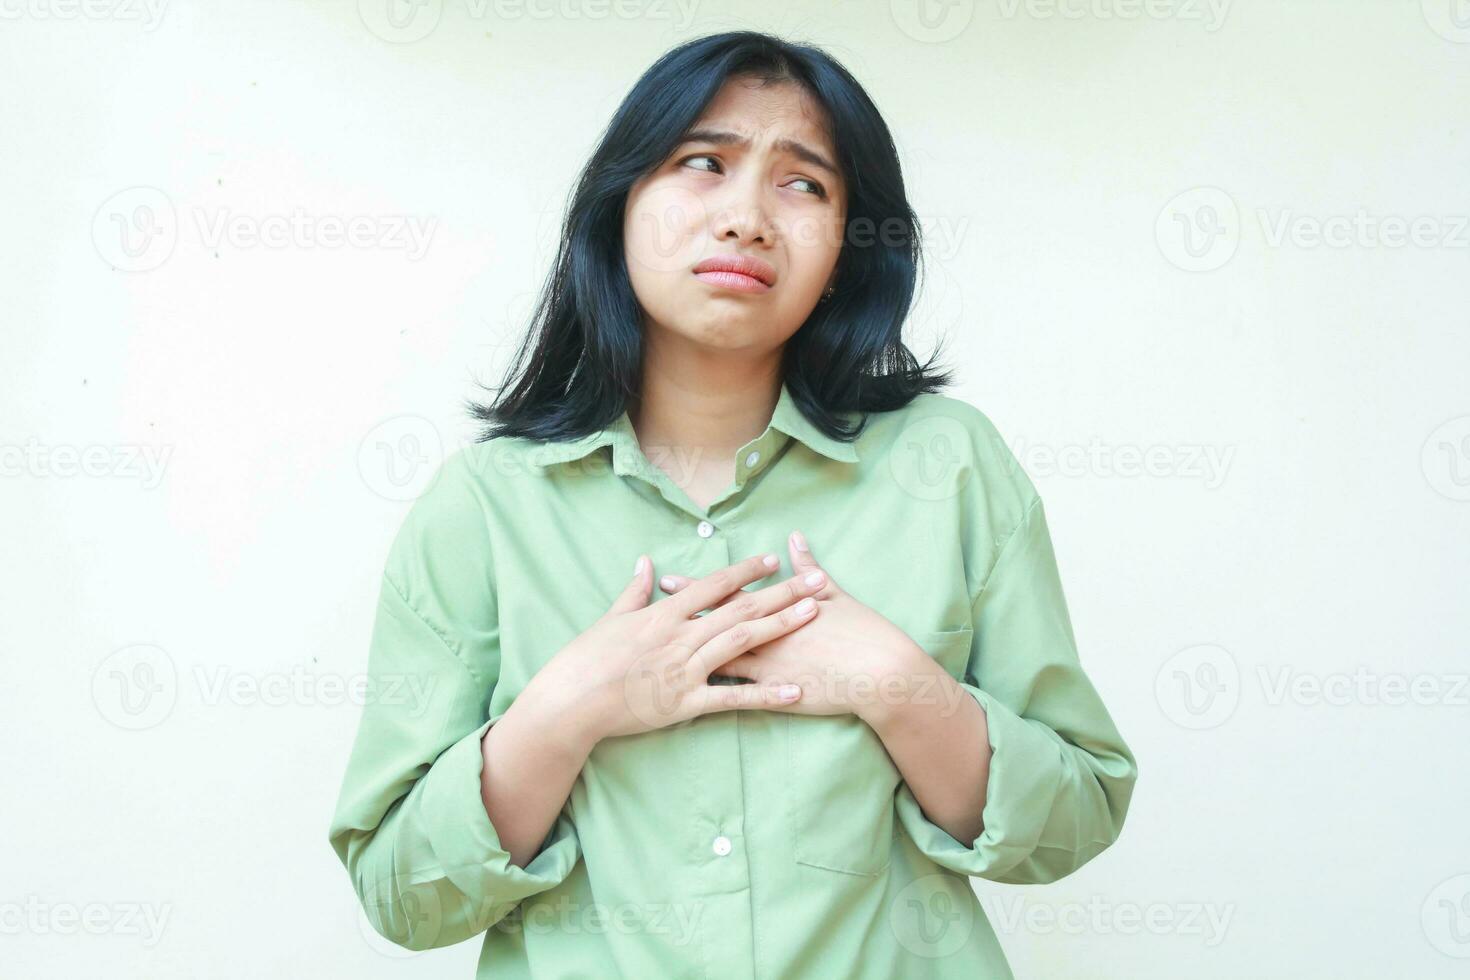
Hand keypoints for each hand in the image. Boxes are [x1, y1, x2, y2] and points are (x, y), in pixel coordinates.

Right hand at [522, 552, 827, 751]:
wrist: (571, 700)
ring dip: (780, 626)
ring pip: (742, 642)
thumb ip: (635, 590)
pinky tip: (795, 691)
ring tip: (813, 614)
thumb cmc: (586, 659)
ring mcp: (685, 668)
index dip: (746, 571)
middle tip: (816, 581)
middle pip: (740, 609)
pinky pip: (733, 697)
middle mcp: (680, 635)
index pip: (713, 585)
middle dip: (781, 593)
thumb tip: (646, 561)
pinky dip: (766, 695)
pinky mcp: (686, 702)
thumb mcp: (611, 618)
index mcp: (663, 613)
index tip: (774, 560)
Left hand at [657, 530, 925, 721]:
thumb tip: (793, 538)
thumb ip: (808, 567)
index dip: (695, 589)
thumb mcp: (834, 594)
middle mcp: (765, 635)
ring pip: (715, 660)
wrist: (880, 671)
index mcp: (775, 610)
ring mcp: (767, 666)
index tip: (668, 580)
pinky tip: (683, 694)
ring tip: (654, 653)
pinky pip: (735, 694)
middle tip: (645, 615)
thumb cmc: (861, 631)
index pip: (727, 595)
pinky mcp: (773, 693)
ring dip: (684, 656)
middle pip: (712, 625)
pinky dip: (709, 692)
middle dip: (678, 619)